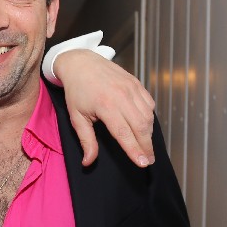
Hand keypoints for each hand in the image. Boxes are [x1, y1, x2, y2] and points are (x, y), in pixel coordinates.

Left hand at [53, 49, 155, 167]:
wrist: (81, 63)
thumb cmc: (77, 91)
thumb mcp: (76, 117)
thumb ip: (86, 140)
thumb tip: (88, 162)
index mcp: (106, 105)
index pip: (124, 133)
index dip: (134, 149)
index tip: (142, 163)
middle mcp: (122, 96)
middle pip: (141, 126)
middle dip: (146, 146)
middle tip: (148, 160)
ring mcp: (131, 88)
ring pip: (148, 116)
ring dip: (149, 133)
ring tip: (146, 146)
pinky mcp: (136, 83)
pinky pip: (149, 104)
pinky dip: (149, 117)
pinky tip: (145, 127)